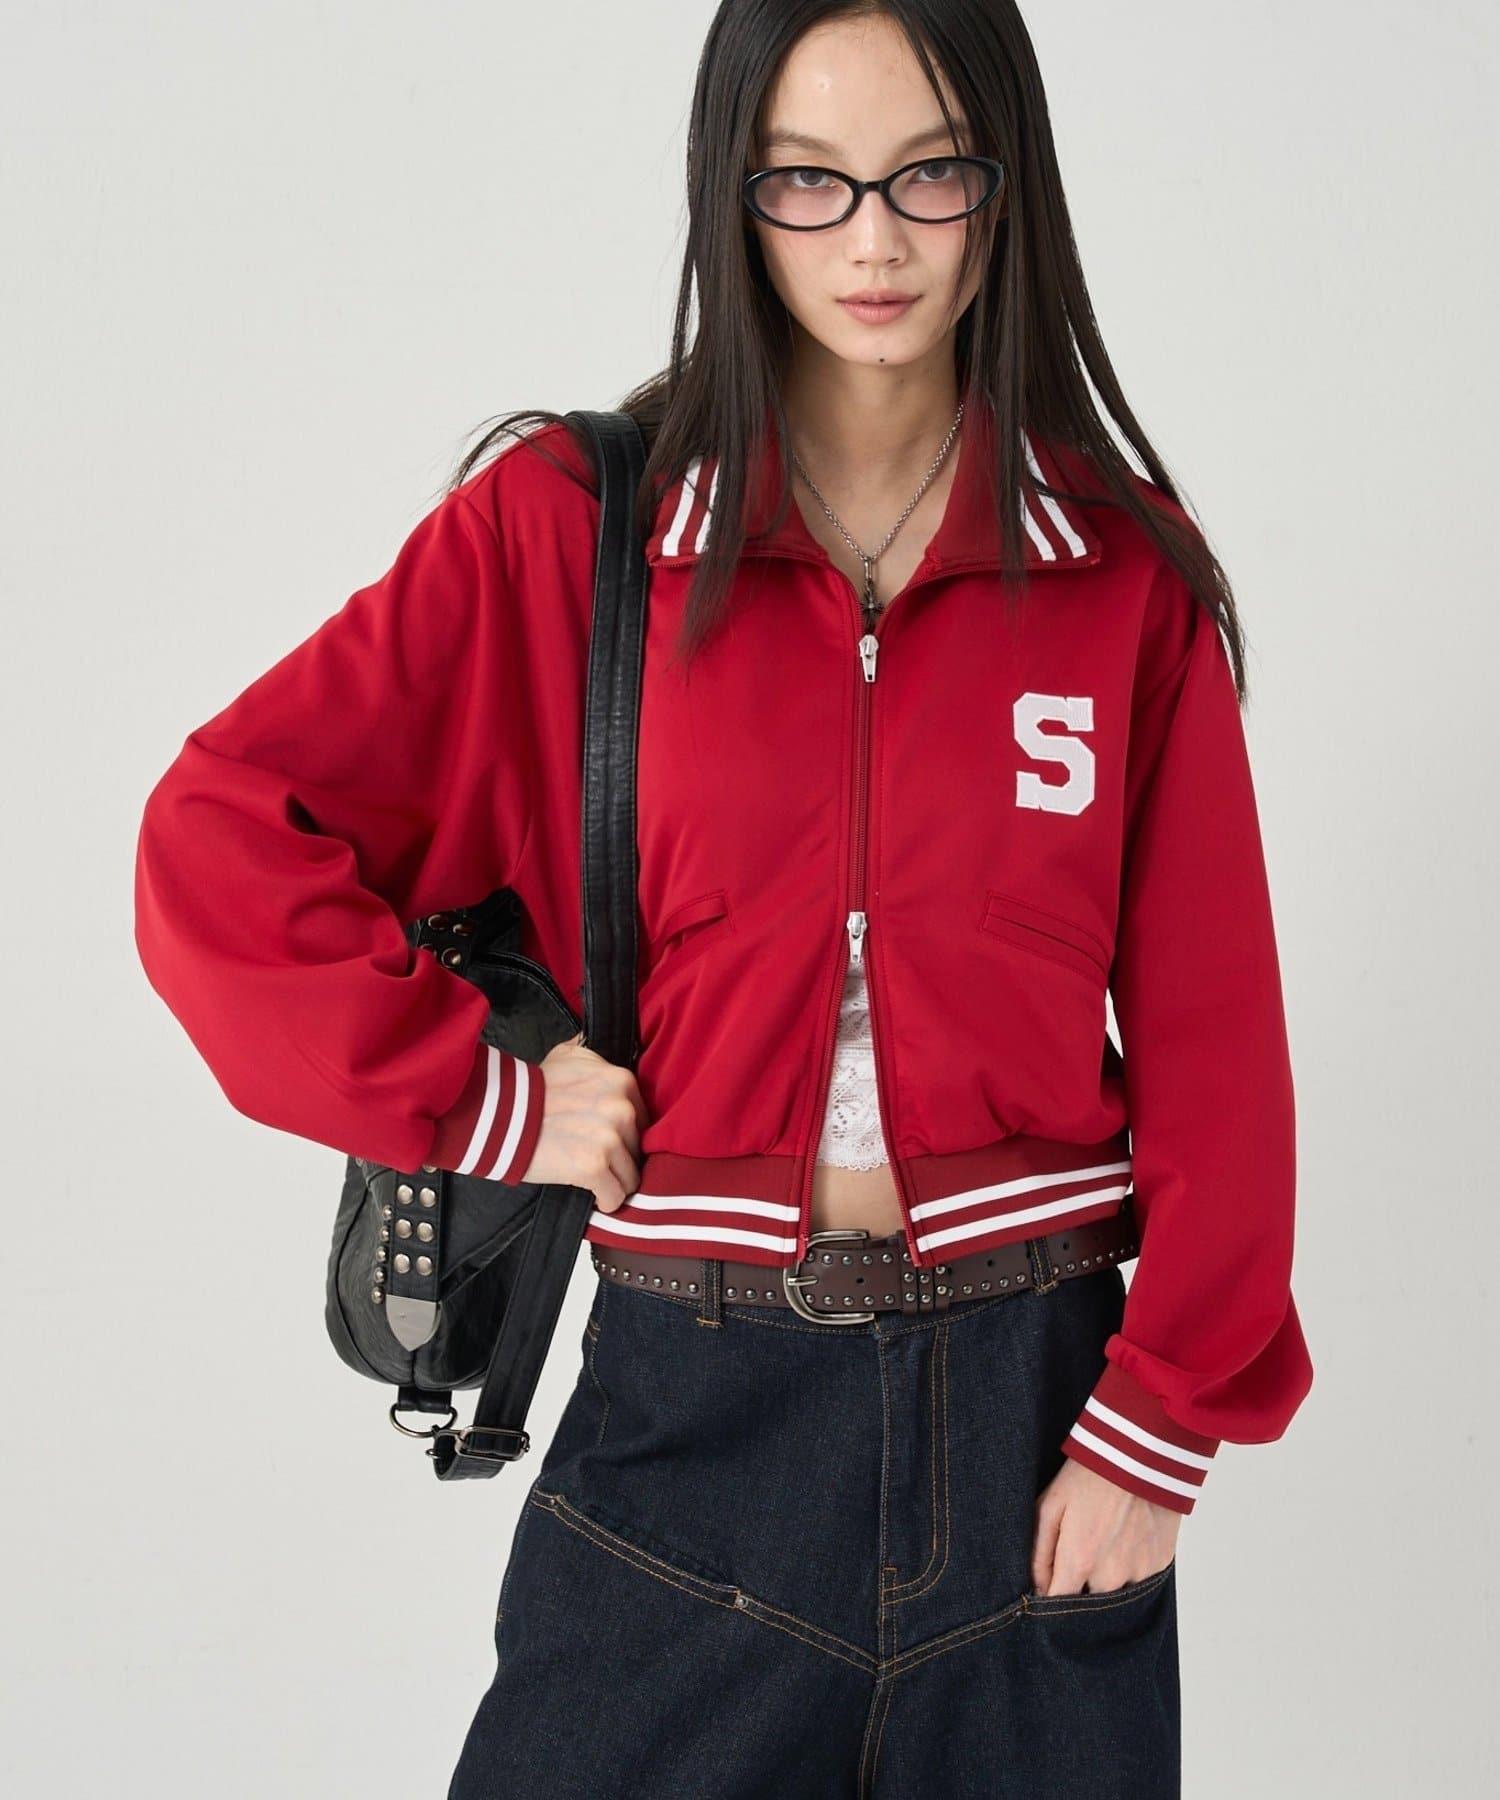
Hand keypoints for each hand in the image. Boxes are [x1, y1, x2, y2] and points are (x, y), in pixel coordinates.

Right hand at [521, 1031, 647, 1210]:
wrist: (499, 1115)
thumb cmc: (530, 1090)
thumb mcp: (567, 1057)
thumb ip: (594, 1059)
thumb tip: (601, 1058)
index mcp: (621, 1081)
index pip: (642, 1121)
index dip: (625, 1135)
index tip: (606, 1141)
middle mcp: (621, 1107)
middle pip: (638, 1149)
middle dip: (619, 1158)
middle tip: (593, 1157)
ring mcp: (609, 1137)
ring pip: (630, 1176)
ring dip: (612, 1181)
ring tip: (590, 1176)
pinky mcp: (593, 1166)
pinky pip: (614, 1196)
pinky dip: (604, 1200)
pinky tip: (592, 1194)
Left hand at [1031, 1456, 1180, 1596]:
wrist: (1140, 1454)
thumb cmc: (1090, 1475)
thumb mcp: (1051, 1505)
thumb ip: (1040, 1552)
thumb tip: (1037, 1588)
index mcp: (1079, 1561)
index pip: (1058, 1605)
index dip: (1050, 1602)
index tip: (1049, 1590)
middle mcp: (1111, 1577)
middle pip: (1088, 1604)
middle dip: (1080, 1589)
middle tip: (1080, 1557)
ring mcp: (1140, 1573)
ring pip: (1117, 1597)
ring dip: (1107, 1582)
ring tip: (1105, 1546)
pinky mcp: (1161, 1565)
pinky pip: (1141, 1583)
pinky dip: (1131, 1570)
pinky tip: (1126, 1542)